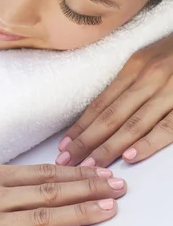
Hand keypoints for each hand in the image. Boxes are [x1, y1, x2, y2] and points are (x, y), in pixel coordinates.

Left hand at [56, 34, 172, 167]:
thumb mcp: (148, 59)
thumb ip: (128, 83)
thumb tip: (100, 113)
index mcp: (134, 66)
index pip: (101, 103)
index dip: (81, 126)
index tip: (63, 146)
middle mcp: (147, 77)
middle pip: (110, 115)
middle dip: (86, 141)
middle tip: (67, 161)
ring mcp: (169, 91)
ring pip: (133, 123)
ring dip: (109, 147)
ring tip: (91, 166)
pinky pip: (167, 126)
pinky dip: (148, 142)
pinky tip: (130, 156)